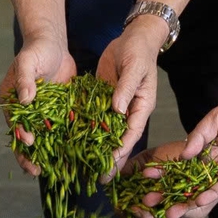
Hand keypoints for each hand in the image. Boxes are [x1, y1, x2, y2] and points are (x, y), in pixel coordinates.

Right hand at [0, 37, 77, 175]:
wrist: (54, 43)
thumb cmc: (37, 50)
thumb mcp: (27, 62)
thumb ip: (24, 80)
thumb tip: (25, 100)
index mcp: (11, 101)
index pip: (14, 124)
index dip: (20, 136)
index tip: (30, 144)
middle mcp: (25, 111)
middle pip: (26, 138)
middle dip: (30, 156)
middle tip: (37, 171)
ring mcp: (42, 114)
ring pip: (44, 138)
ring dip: (48, 154)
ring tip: (56, 171)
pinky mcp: (58, 113)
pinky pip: (61, 130)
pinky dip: (66, 142)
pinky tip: (75, 154)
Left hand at [95, 18, 164, 172]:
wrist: (133, 37)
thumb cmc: (138, 51)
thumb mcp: (134, 68)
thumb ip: (125, 89)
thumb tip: (116, 110)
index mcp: (141, 106)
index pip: (132, 133)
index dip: (122, 150)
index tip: (111, 165)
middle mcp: (129, 110)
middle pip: (119, 139)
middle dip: (110, 159)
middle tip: (99, 179)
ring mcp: (116, 106)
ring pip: (106, 132)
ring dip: (97, 149)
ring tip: (85, 168)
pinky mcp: (104, 99)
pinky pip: (95, 117)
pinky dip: (88, 130)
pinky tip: (75, 142)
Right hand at [148, 87, 217, 217]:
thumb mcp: (216, 118)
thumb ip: (199, 135)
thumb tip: (183, 153)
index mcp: (206, 149)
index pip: (182, 164)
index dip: (165, 171)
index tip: (146, 178)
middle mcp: (215, 164)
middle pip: (190, 182)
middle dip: (173, 194)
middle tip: (154, 204)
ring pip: (206, 189)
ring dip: (190, 201)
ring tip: (174, 211)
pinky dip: (213, 193)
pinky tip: (200, 200)